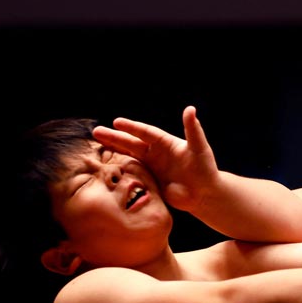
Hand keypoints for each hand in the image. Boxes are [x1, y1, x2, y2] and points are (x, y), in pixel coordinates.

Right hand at [92, 106, 217, 211]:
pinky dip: (120, 171)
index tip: (117, 121)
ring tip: (97, 147)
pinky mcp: (150, 182)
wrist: (205, 193)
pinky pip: (132, 175)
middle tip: (96, 132)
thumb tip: (190, 109)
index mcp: (165, 143)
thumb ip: (193, 130)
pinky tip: (107, 169)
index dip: (132, 127)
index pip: (145, 132)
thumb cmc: (205, 168)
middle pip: (132, 143)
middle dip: (115, 137)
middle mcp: (156, 153)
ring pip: (129, 157)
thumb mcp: (199, 148)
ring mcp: (152, 168)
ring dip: (114, 152)